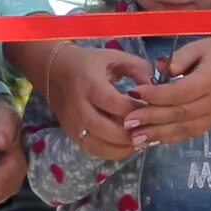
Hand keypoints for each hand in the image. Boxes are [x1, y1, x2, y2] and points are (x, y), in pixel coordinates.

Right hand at [22, 41, 143, 159]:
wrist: (55, 71)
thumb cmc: (91, 64)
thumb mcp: (115, 58)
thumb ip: (139, 69)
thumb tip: (155, 89)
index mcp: (89, 83)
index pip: (112, 102)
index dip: (133, 109)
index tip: (149, 107)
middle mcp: (78, 106)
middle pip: (105, 129)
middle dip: (130, 133)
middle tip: (147, 129)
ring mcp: (73, 123)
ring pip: (98, 145)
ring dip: (122, 147)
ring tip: (139, 140)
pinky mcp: (71, 134)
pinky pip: (93, 150)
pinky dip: (112, 152)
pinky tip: (126, 145)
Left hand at [126, 34, 210, 149]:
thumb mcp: (196, 48)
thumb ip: (176, 61)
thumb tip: (157, 73)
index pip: (179, 93)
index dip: (155, 95)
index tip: (135, 93)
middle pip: (179, 114)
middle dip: (151, 119)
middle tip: (128, 122)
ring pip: (184, 129)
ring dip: (157, 134)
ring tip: (135, 137)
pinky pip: (190, 132)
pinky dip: (170, 137)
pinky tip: (152, 139)